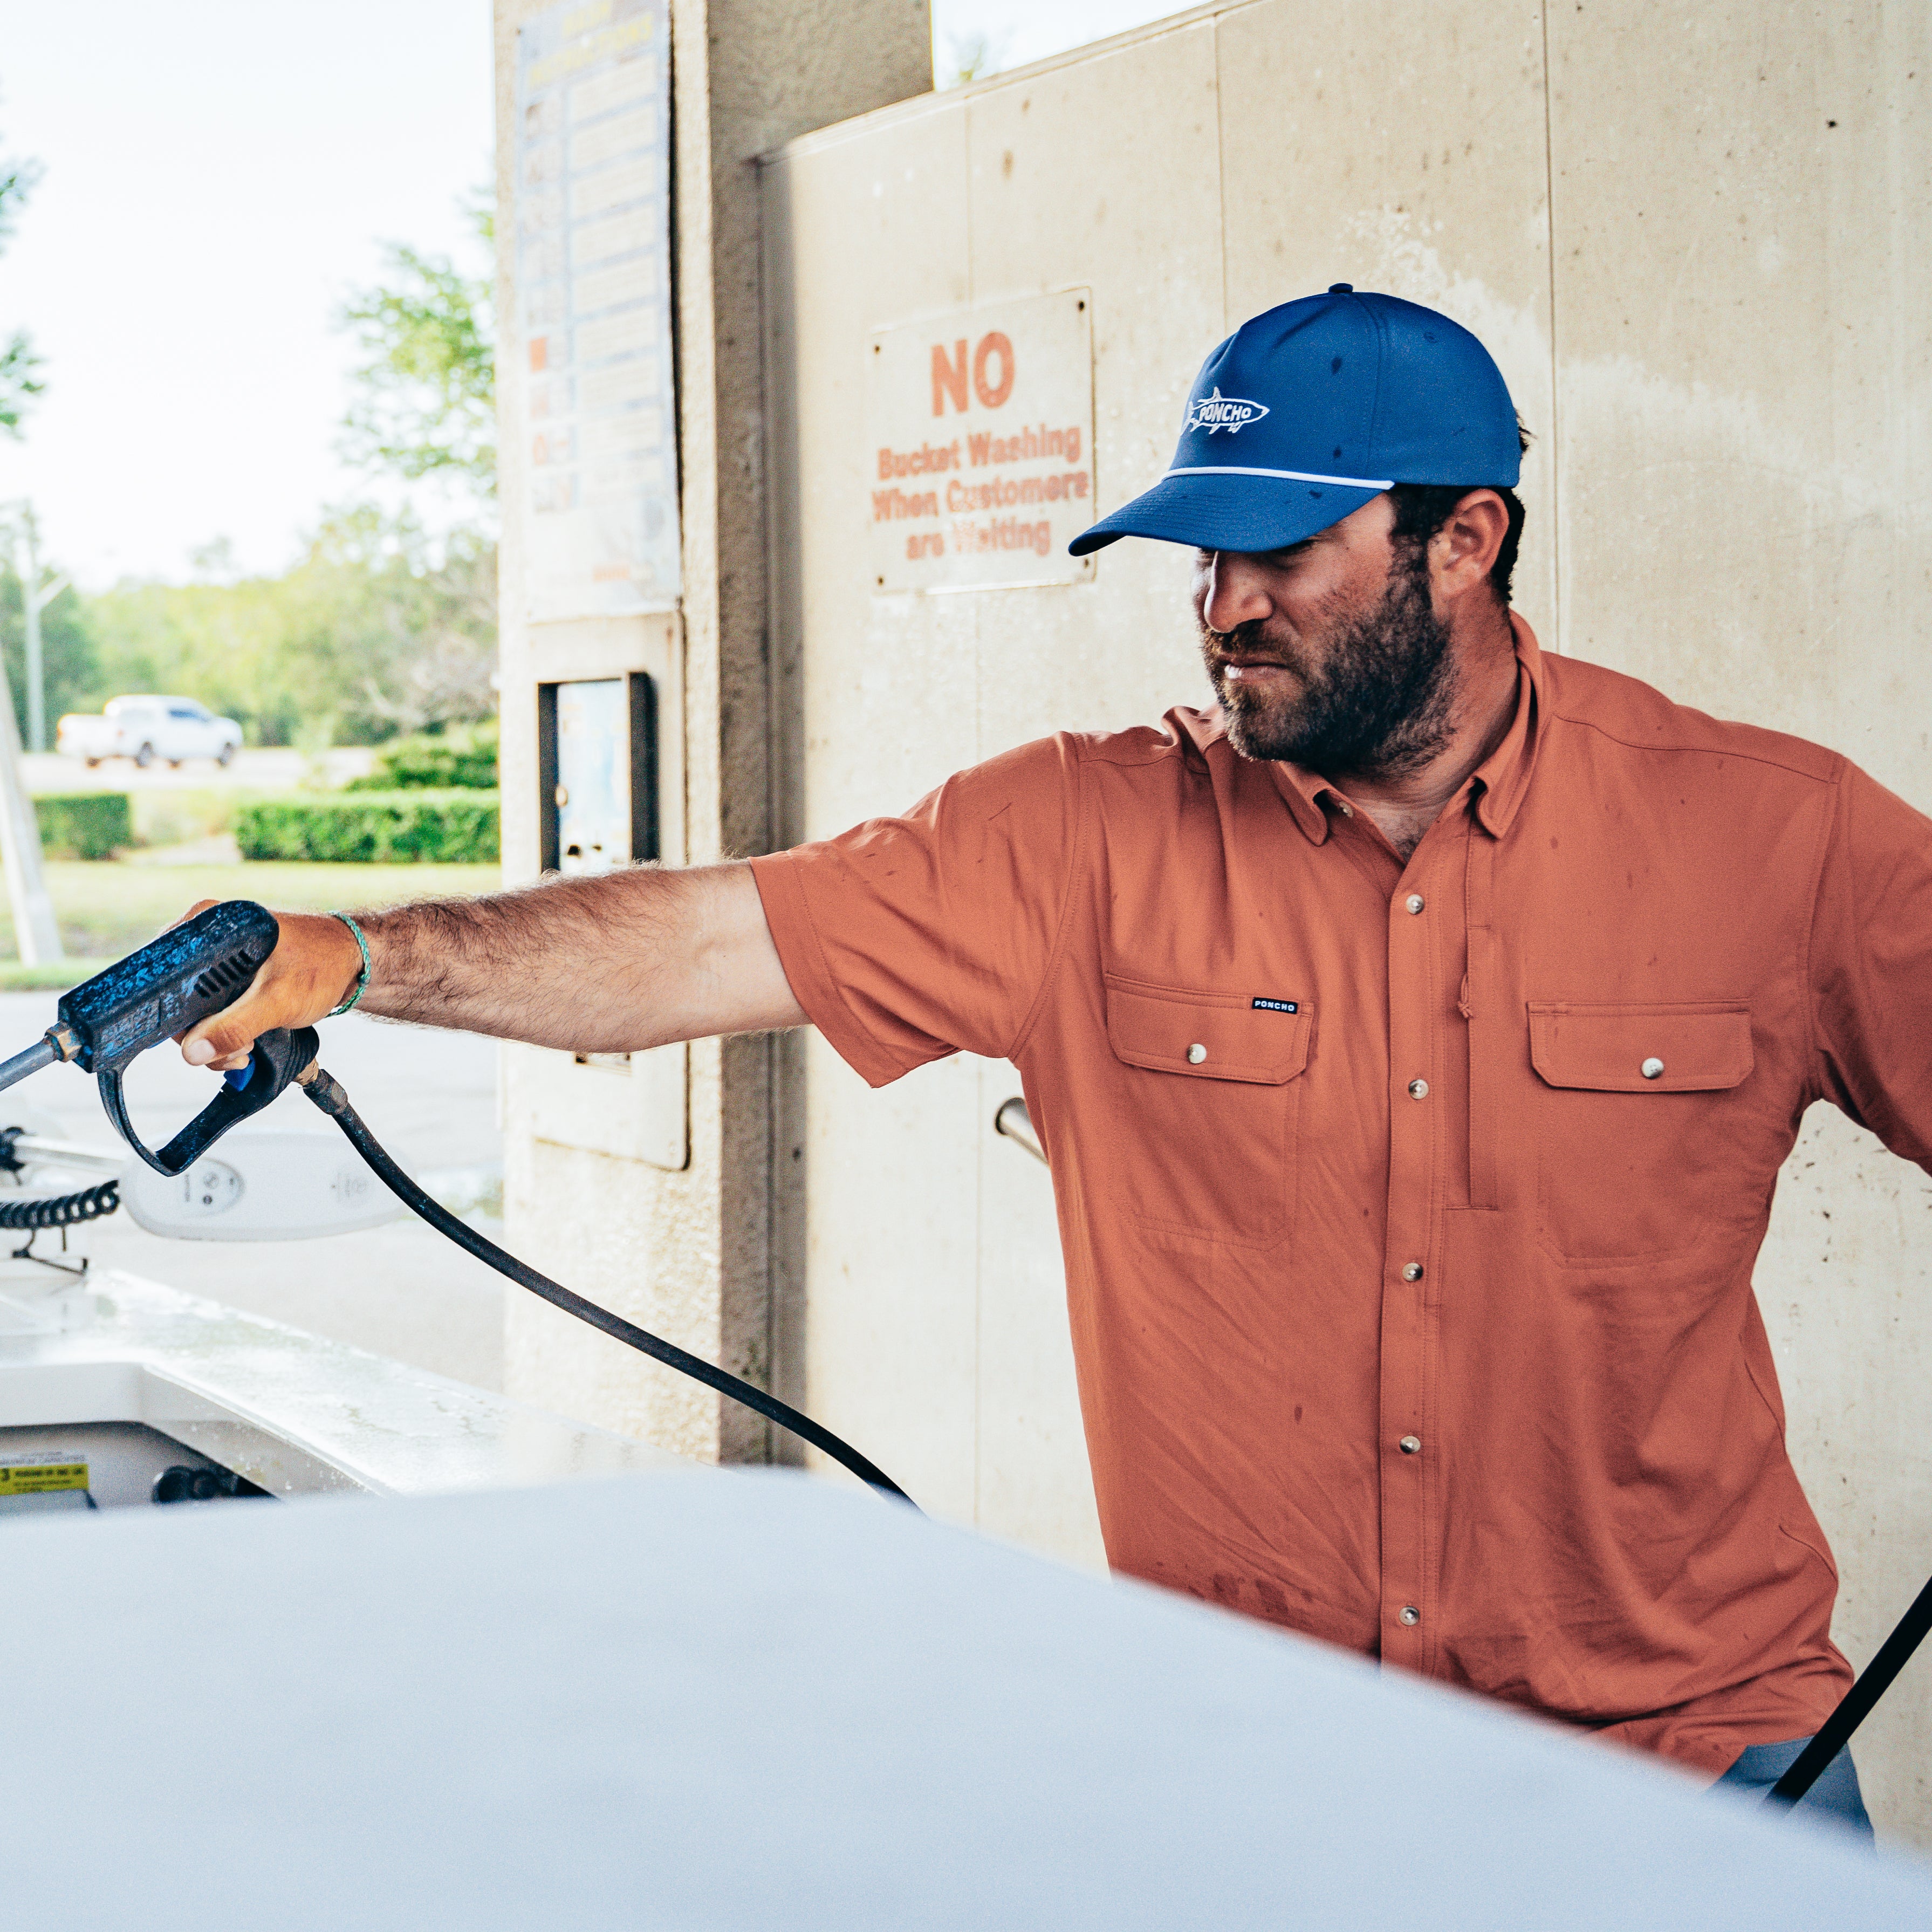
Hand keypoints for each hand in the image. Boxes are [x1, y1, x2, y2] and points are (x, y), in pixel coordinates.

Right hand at [174, 903, 364, 1070]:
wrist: (355, 963)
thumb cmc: (323, 967)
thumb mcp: (277, 1001)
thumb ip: (235, 1026)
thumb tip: (192, 1052)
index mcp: (207, 926)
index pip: (163, 976)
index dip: (172, 1014)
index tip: (195, 1040)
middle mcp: (205, 938)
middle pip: (177, 1000)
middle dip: (202, 1035)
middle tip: (236, 1051)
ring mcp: (217, 959)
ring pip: (194, 1011)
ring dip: (216, 1040)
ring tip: (246, 1049)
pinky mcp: (231, 977)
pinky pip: (212, 1011)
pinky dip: (225, 1032)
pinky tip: (246, 1043)